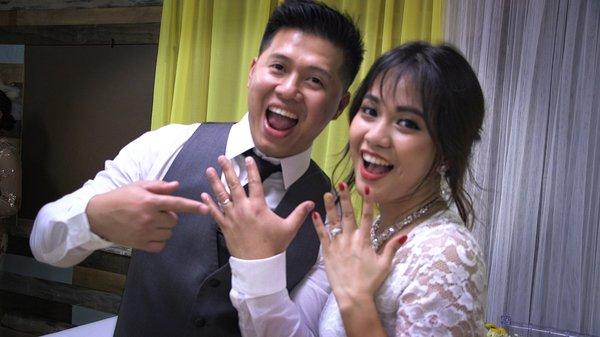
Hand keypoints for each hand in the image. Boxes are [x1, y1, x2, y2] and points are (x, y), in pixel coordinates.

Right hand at [86, 180, 203, 251]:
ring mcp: (144, 232)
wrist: (98, 216)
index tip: (206, 209)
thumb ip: (159, 186)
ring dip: (164, 227)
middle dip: (169, 215)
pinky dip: (159, 240)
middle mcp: (148, 218)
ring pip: (168, 232)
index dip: (193, 207)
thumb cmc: (120, 198)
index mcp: (149, 202)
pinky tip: (149, 232)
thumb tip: (177, 186)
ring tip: (149, 221)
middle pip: (173, 220)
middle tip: (155, 211)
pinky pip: (160, 245)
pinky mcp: (140, 244)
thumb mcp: (138, 186)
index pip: (176, 204)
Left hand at [200, 155, 313, 259]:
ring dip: (215, 182)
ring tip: (209, 170)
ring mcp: (232, 217)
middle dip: (227, 169)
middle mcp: (243, 209)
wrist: (258, 264)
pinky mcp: (225, 227)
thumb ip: (299, 213)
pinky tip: (204, 195)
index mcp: (258, 207)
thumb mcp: (290, 228)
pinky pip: (214, 212)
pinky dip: (209, 203)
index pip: (255, 183)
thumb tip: (311, 203)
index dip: (251, 169)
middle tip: (222, 157)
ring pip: (221, 196)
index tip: (247, 158)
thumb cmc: (274, 245)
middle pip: (234, 185)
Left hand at [312, 183, 406, 307]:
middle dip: (345, 198)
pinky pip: (322, 235)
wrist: (353, 296)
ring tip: (327, 193)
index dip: (367, 202)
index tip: (366, 189)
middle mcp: (351, 239)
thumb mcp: (385, 264)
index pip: (367, 216)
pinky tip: (314, 213)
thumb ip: (392, 247)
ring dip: (330, 206)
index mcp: (365, 240)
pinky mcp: (328, 252)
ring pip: (334, 221)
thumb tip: (404, 234)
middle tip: (341, 184)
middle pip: (348, 214)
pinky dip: (318, 224)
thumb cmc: (370, 281)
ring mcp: (338, 245)